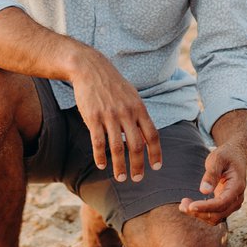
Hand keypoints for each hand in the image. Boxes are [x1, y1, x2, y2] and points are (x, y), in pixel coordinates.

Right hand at [68, 48, 161, 182]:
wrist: (90, 68)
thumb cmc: (112, 84)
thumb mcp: (132, 95)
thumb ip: (139, 115)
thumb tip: (146, 135)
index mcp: (139, 108)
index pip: (152, 135)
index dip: (156, 153)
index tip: (156, 167)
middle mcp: (127, 113)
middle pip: (137, 145)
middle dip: (138, 165)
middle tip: (137, 178)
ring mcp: (110, 116)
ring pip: (118, 147)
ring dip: (120, 166)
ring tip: (120, 177)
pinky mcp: (93, 117)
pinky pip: (98, 142)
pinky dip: (101, 156)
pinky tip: (101, 165)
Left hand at [179, 142, 246, 223]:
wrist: (235, 156)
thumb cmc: (226, 155)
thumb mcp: (218, 159)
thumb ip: (211, 174)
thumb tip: (203, 191)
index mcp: (237, 186)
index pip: (222, 203)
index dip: (206, 207)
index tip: (190, 206)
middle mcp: (237, 198)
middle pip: (218, 214)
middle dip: (199, 212)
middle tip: (182, 204)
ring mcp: (232, 203)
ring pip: (216, 218)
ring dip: (199, 215)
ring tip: (183, 204)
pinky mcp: (226, 204)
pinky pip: (214, 215)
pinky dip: (202, 213)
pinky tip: (190, 205)